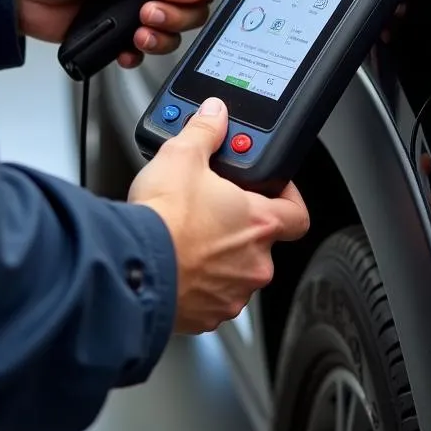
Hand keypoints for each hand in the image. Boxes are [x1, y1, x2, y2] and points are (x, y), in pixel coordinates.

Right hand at [128, 97, 310, 333]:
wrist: (131, 266)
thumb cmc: (162, 219)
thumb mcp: (182, 156)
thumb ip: (205, 131)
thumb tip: (215, 114)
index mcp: (259, 222)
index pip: (298, 214)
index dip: (289, 198)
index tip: (273, 190)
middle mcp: (255, 263)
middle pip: (262, 242)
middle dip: (239, 227)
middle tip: (212, 211)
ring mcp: (232, 293)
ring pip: (236, 272)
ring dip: (219, 257)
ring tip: (189, 238)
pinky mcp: (207, 315)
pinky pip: (212, 297)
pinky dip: (199, 283)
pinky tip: (177, 264)